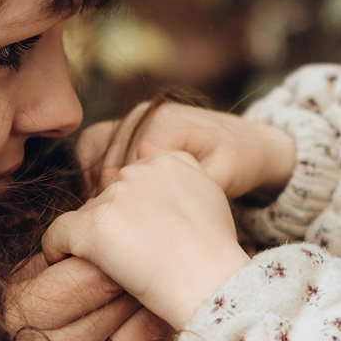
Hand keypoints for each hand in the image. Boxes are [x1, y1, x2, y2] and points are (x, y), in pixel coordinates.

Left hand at [43, 153, 251, 329]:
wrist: (209, 281)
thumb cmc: (214, 248)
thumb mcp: (210, 192)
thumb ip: (179, 164)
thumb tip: (143, 145)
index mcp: (164, 162)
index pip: (132, 180)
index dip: (134, 210)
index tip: (143, 234)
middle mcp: (135, 172)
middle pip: (108, 197)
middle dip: (114, 223)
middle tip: (132, 255)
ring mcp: (111, 199)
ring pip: (86, 216)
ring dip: (92, 238)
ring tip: (111, 266)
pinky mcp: (89, 228)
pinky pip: (57, 235)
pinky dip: (56, 249)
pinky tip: (63, 261)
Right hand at [78, 102, 295, 203]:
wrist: (246, 142)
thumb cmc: (238, 161)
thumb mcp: (223, 176)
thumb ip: (193, 184)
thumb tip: (156, 197)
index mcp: (164, 123)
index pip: (124, 162)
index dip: (119, 197)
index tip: (123, 226)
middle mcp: (144, 114)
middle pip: (102, 152)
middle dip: (102, 190)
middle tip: (107, 223)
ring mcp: (135, 119)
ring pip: (94, 148)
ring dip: (94, 179)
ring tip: (106, 212)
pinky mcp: (131, 129)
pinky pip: (100, 148)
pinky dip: (98, 173)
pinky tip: (111, 202)